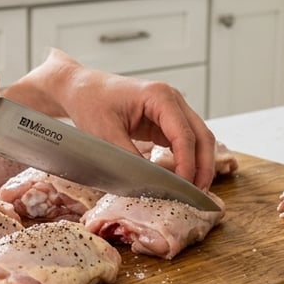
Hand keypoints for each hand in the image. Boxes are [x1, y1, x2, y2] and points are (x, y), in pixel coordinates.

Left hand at [3, 49, 216, 188]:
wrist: (81, 89)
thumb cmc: (90, 103)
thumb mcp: (106, 134)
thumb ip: (129, 159)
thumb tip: (150, 184)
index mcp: (159, 96)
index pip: (184, 134)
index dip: (187, 164)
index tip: (182, 187)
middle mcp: (172, 100)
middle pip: (201, 135)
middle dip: (203, 166)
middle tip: (197, 195)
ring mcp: (171, 109)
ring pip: (198, 138)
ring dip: (199, 164)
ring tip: (192, 191)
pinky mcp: (165, 121)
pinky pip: (185, 141)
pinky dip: (187, 159)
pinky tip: (181, 179)